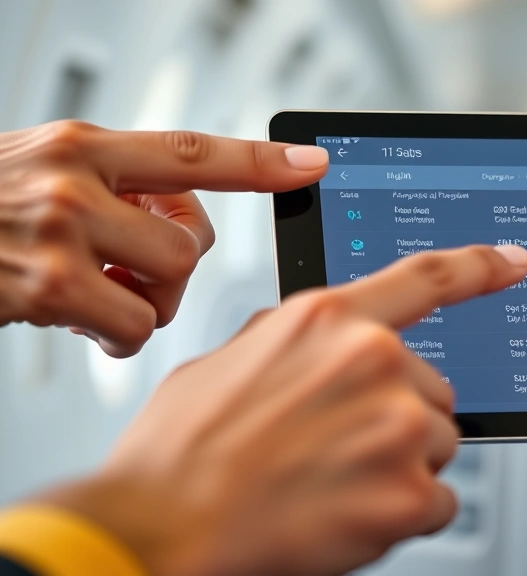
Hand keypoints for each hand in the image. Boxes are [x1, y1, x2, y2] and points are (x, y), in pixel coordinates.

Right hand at [0, 120, 328, 356]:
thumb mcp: (41, 170)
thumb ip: (113, 185)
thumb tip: (183, 217)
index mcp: (85, 145)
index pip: (191, 150)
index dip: (259, 160)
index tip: (312, 163)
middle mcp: (78, 179)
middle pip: (193, 238)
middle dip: (174, 271)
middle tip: (129, 274)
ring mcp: (62, 230)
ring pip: (170, 282)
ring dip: (146, 305)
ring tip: (97, 297)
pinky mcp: (46, 285)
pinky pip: (132, 326)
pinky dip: (116, 336)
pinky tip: (80, 321)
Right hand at [34, 244, 526, 575]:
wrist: (158, 528)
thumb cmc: (183, 452)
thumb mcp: (232, 359)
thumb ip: (300, 342)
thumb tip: (328, 345)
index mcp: (330, 319)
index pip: (428, 278)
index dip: (481, 266)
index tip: (514, 261)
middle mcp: (375, 360)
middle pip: (434, 390)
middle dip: (398, 418)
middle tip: (333, 447)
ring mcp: (399, 426)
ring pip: (439, 446)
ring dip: (400, 467)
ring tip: (330, 482)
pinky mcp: (411, 492)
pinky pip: (439, 501)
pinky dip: (402, 514)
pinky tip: (346, 513)